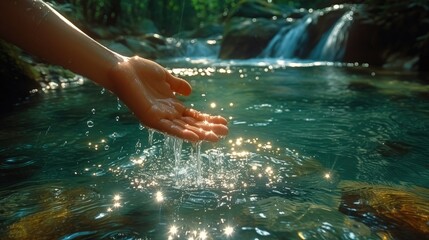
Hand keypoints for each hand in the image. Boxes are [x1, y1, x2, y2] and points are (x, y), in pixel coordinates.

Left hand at [108, 56, 227, 141]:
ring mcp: (159, 117)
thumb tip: (190, 91)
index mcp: (171, 105)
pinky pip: (169, 128)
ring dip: (200, 134)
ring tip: (216, 138)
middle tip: (226, 133)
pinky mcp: (150, 118)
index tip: (224, 122)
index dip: (208, 119)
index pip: (193, 116)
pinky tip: (195, 137)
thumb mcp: (164, 77)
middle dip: (208, 129)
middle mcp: (167, 114)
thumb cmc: (140, 72)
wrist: (121, 69)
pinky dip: (182, 133)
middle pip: (192, 124)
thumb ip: (177, 85)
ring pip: (183, 129)